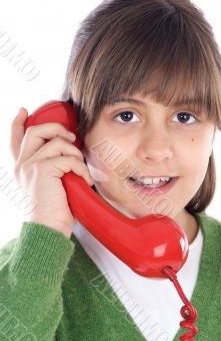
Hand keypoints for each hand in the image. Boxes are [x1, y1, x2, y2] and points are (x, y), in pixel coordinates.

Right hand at [10, 107, 93, 237]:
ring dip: (75, 153)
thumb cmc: (53, 211)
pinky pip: (68, 158)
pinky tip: (85, 180)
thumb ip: (50, 167)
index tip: (24, 111)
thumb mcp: (49, 185)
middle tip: (72, 139)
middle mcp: (22, 164)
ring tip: (81, 167)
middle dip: (57, 129)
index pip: (15, 139)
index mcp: (21, 167)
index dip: (18, 123)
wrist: (48, 229)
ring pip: (56, 142)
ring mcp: (30, 166)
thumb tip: (66, 151)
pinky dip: (81, 168)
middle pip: (36, 130)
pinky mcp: (42, 170)